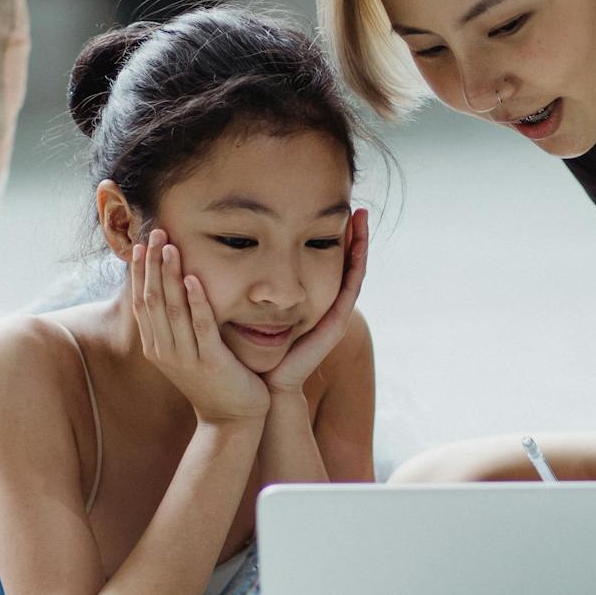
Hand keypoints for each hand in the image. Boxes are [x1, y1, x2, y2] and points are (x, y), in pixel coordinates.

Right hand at [130, 230, 269, 426]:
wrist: (232, 419)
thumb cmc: (213, 379)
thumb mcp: (187, 350)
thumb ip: (177, 324)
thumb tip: (172, 288)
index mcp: (156, 346)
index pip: (142, 301)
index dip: (141, 272)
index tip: (143, 243)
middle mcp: (164, 351)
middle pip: (152, 299)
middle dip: (153, 264)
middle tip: (156, 233)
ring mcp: (186, 358)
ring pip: (172, 309)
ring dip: (170, 275)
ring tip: (170, 247)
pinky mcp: (210, 362)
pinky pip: (201, 327)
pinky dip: (196, 301)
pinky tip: (194, 278)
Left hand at [262, 209, 368, 395]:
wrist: (268, 385)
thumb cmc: (255, 350)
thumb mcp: (255, 310)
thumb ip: (252, 289)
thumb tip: (234, 262)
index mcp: (311, 301)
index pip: (327, 263)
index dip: (333, 238)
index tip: (336, 212)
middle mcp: (327, 305)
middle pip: (346, 264)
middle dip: (353, 236)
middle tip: (357, 209)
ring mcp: (333, 314)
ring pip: (353, 272)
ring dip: (360, 245)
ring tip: (361, 218)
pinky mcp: (334, 324)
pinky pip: (350, 289)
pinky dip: (356, 266)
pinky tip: (358, 246)